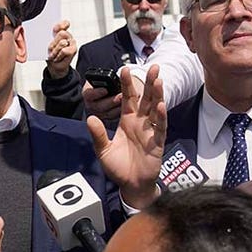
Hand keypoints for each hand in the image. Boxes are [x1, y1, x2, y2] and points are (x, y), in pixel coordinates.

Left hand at [45, 19, 75, 77]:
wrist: (54, 66)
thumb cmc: (49, 54)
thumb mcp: (45, 45)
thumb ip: (46, 37)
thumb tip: (42, 33)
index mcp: (60, 31)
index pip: (64, 24)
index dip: (60, 25)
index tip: (54, 29)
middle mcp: (68, 35)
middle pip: (62, 33)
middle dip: (53, 42)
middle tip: (49, 49)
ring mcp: (71, 42)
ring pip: (62, 43)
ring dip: (55, 50)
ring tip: (52, 55)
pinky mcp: (74, 50)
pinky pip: (64, 51)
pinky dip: (58, 56)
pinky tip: (56, 58)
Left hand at [90, 64, 164, 208]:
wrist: (131, 185)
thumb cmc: (118, 167)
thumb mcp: (103, 150)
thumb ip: (98, 134)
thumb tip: (90, 118)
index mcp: (127, 121)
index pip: (128, 98)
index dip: (126, 85)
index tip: (124, 70)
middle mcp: (140, 123)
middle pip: (146, 99)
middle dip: (149, 83)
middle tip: (152, 66)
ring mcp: (151, 131)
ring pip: (156, 109)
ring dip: (157, 95)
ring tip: (158, 80)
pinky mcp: (158, 142)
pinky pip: (160, 127)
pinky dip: (161, 116)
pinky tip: (160, 105)